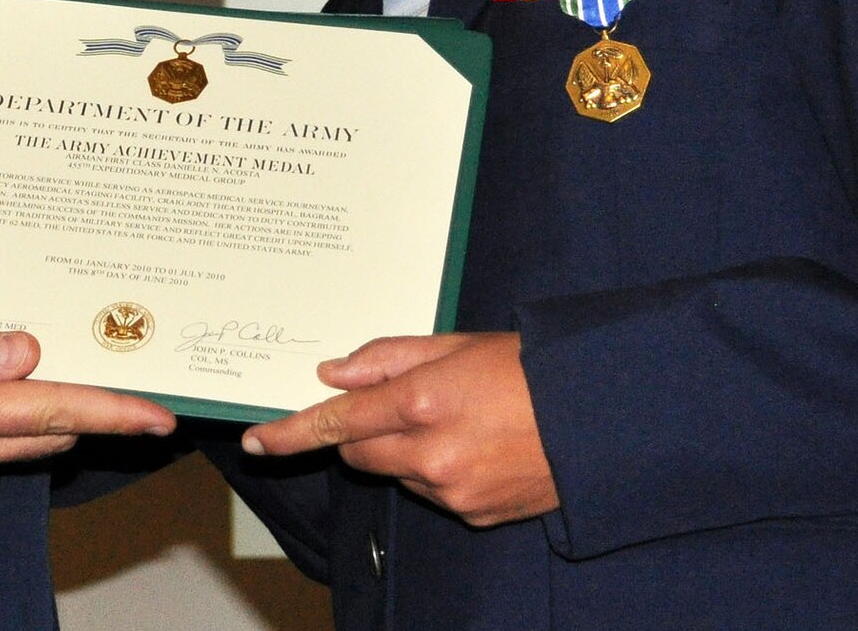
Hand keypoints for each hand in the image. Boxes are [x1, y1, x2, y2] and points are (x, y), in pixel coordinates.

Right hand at [0, 308, 173, 492]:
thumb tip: (27, 353)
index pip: (50, 413)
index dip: (111, 412)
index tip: (157, 416)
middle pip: (46, 435)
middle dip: (94, 412)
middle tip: (133, 380)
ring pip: (16, 440)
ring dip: (53, 414)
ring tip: (85, 374)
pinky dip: (11, 415)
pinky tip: (14, 382)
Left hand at [240, 332, 557, 527]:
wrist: (599, 417)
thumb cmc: (529, 369)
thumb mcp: (456, 344)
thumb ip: (387, 358)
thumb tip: (334, 373)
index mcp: (423, 401)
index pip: (338, 421)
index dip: (292, 432)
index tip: (258, 439)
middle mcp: (432, 454)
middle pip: (358, 452)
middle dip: (359, 431)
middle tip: (395, 404)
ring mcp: (453, 491)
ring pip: (396, 473)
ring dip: (404, 451)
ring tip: (458, 419)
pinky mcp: (474, 514)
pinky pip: (433, 494)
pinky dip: (438, 472)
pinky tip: (477, 446)